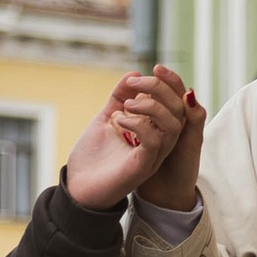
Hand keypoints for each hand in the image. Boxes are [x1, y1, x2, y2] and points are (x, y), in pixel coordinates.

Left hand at [66, 65, 198, 211]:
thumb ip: (120, 97)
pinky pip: (155, 140)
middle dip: (160, 88)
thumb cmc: (92, 157)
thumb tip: (133, 74)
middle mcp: (159, 143)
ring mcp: (153, 156)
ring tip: (126, 104)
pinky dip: (140, 123)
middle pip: (178, 109)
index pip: (175, 101)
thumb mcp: (107, 118)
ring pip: (173, 124)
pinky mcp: (142, 166)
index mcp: (154, 130)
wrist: (77, 188)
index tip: (151, 68)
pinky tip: (120, 120)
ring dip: (151, 105)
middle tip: (135, 82)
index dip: (169, 82)